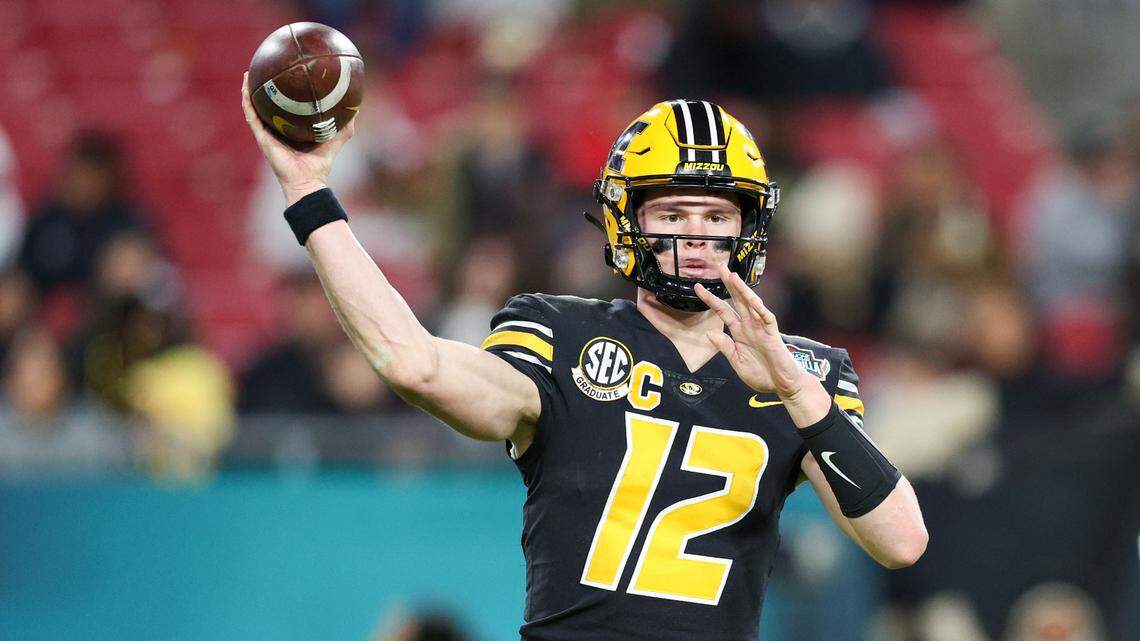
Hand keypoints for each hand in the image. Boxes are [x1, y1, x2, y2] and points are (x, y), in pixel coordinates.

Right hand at [241, 71, 354, 204]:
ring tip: (247, 74)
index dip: (283, 92)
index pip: (285, 107)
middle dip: (263, 89)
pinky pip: (252, 117)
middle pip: (267, 105)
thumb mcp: (336, 138)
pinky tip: (246, 89)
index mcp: (291, 129)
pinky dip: (247, 103)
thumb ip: (345, 125)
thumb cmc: (320, 163)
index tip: (284, 75)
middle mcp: (277, 130)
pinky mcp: (262, 138)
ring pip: (254, 108)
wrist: (307, 180)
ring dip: (249, 91)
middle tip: (262, 69)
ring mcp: (267, 134)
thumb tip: (356, 108)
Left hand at [695, 264, 812, 399]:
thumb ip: (725, 347)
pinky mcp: (773, 335)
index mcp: (739, 332)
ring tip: (733, 277)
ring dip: (742, 291)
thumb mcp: (737, 362)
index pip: (723, 311)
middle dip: (729, 284)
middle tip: (720, 266)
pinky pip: (767, 319)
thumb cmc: (763, 375)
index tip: (697, 288)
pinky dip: (760, 309)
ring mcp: (762, 329)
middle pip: (737, 300)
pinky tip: (752, 300)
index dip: (711, 299)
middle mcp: (750, 326)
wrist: (783, 386)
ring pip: (751, 305)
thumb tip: (709, 334)